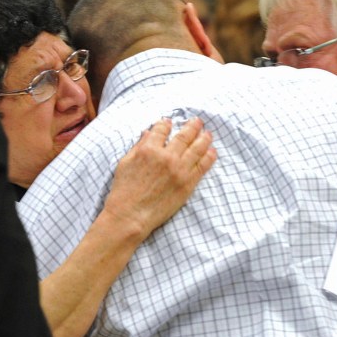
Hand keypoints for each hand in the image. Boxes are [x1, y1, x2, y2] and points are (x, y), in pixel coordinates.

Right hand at [103, 117, 216, 244]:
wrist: (131, 215)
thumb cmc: (124, 191)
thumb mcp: (125, 163)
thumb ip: (138, 146)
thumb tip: (147, 133)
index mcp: (148, 149)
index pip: (161, 130)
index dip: (166, 124)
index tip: (170, 122)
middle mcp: (166, 157)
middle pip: (184, 136)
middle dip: (192, 126)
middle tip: (198, 121)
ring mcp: (179, 170)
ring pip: (197, 148)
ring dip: (204, 138)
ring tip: (208, 134)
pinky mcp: (187, 184)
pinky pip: (202, 166)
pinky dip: (209, 157)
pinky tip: (212, 151)